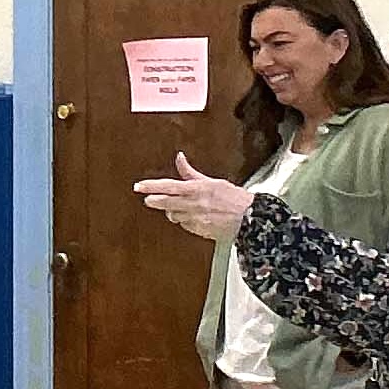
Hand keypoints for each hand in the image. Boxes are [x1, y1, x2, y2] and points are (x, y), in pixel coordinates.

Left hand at [136, 154, 254, 240]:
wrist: (249, 218)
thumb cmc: (233, 198)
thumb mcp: (212, 181)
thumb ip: (190, 172)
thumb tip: (179, 157)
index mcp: (197, 189)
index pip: (168, 186)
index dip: (151, 186)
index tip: (139, 186)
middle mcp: (194, 204)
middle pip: (165, 203)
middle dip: (154, 201)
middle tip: (149, 199)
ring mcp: (195, 218)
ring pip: (173, 215)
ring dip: (173, 211)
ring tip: (183, 207)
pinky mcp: (198, 230)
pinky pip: (184, 225)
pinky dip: (185, 221)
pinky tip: (194, 217)